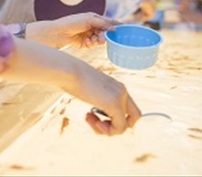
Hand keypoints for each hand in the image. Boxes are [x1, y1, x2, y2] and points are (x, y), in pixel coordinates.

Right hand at [4, 39, 141, 135]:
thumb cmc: (72, 77)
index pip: (128, 109)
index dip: (115, 118)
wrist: (68, 70)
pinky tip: (89, 118)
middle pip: (133, 119)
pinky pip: (119, 128)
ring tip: (89, 119)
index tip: (95, 114)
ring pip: (125, 126)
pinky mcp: (114, 104)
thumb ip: (96, 98)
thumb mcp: (89, 89)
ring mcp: (120, 97)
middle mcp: (122, 91)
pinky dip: (105, 130)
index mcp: (117, 86)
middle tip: (96, 121)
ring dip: (107, 130)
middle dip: (115, 126)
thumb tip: (94, 110)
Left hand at [27, 12, 119, 48]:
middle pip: (105, 32)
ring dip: (98, 40)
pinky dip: (92, 43)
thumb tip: (114, 28)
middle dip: (105, 35)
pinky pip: (93, 44)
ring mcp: (89, 35)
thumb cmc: (71, 23)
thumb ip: (102, 23)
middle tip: (102, 38)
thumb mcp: (89, 20)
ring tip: (93, 40)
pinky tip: (87, 42)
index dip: (117, 24)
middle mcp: (92, 26)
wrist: (57, 33)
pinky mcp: (85, 43)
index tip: (126, 28)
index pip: (108, 21)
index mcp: (93, 18)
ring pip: (100, 39)